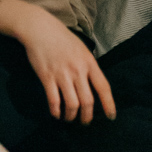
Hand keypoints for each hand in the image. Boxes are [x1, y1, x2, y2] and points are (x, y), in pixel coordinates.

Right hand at [6, 1, 116, 123]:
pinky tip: (56, 114)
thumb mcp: (81, 49)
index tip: (110, 117)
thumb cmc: (62, 38)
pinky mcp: (47, 77)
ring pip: (72, 104)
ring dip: (71, 116)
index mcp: (89, 62)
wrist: (40, 29)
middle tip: (85, 122)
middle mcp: (77, 70)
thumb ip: (88, 66)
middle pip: (87, 101)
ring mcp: (62, 74)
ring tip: (70, 119)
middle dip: (87, 116)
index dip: (109, 104)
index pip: (103, 87)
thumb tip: (94, 85)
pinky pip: (54, 100)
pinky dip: (56, 111)